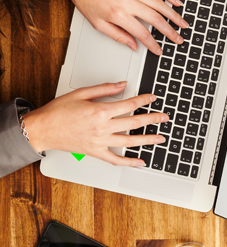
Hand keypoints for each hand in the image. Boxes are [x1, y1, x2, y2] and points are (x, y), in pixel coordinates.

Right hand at [22, 82, 167, 166]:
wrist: (41, 129)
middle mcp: (102, 127)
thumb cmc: (58, 111)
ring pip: (129, 141)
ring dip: (147, 140)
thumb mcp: (81, 93)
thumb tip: (122, 85)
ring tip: (160, 138)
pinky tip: (140, 162)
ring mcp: (100, 142)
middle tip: (165, 118)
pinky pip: (115, 159)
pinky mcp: (95, 152)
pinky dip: (129, 162)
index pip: (129, 104)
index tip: (153, 97)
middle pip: (134, 123)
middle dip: (153, 119)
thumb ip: (105, 89)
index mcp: (100, 111)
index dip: (144, 100)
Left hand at [53, 0, 187, 54]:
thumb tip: (133, 45)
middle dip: (170, 32)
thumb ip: (118, 35)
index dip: (153, 44)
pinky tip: (176, 2)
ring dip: (174, 15)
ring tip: (183, 24)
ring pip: (160, 4)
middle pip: (156, 19)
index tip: (159, 50)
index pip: (142, 33)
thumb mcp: (97, 23)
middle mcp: (128, 1)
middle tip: (178, 39)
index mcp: (118, 14)